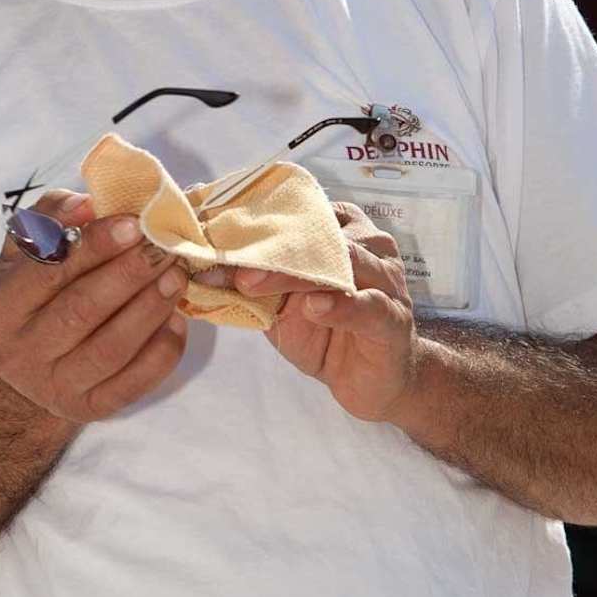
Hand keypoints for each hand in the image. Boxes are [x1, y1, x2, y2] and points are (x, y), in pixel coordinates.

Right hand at [0, 189, 188, 422]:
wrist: (26, 368)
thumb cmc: (32, 293)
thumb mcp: (26, 251)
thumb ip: (52, 218)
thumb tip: (89, 205)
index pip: (47, 272)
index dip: (94, 246)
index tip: (134, 224)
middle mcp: (20, 352)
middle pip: (81, 310)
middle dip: (129, 275)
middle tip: (164, 248)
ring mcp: (54, 386)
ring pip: (111, 348)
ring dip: (151, 308)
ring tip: (176, 276)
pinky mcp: (90, 409)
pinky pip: (134, 381)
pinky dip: (161, 349)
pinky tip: (176, 318)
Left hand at [195, 203, 418, 422]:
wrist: (373, 381)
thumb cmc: (326, 334)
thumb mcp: (282, 305)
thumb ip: (254, 283)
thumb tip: (203, 267)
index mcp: (341, 232)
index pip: (301, 214)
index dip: (257, 222)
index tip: (214, 233)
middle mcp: (369, 246)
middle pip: (317, 235)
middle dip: (268, 249)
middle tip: (228, 266)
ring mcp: (386, 281)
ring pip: (341, 263)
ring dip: (293, 273)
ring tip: (253, 284)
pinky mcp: (393, 319)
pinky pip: (368, 305)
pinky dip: (340, 305)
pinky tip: (314, 308)